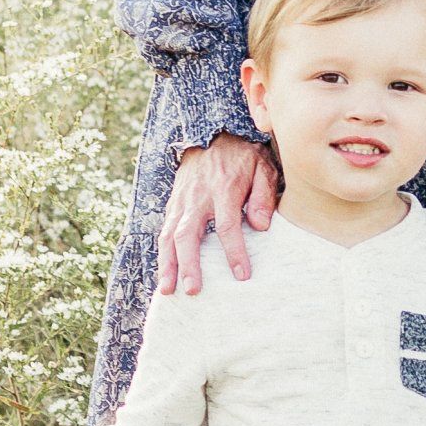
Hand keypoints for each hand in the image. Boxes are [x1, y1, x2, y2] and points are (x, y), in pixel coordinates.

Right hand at [159, 135, 280, 294]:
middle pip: (188, 234)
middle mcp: (197, 197)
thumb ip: (263, 195)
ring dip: (167, 265)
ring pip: (168, 236)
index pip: (227, 225)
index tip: (241, 275)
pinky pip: (163, 232)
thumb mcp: (262, 167)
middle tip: (193, 290)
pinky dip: (162, 255)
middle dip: (189, 264)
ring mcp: (181, 202)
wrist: (211, 134)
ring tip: (167, 291)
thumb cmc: (242, 156)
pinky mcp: (173, 205)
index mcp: (223, 189)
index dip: (234, 252)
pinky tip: (164, 275)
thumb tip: (262, 226)